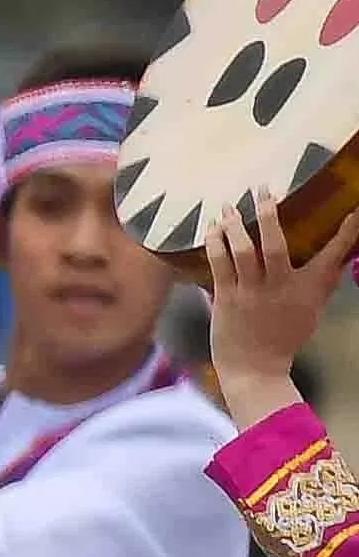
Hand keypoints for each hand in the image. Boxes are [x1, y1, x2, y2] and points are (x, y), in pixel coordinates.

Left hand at [200, 193, 356, 417]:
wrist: (255, 367)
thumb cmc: (285, 336)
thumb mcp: (313, 308)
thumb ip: (325, 281)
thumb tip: (341, 257)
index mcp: (308, 288)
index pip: (333, 254)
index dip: (346, 231)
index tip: (355, 210)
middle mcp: (280, 287)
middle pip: (275, 245)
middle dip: (270, 214)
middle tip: (264, 189)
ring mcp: (250, 292)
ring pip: (242, 252)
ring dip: (234, 225)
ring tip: (228, 206)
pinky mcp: (226, 299)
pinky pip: (218, 265)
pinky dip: (215, 244)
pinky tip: (212, 229)